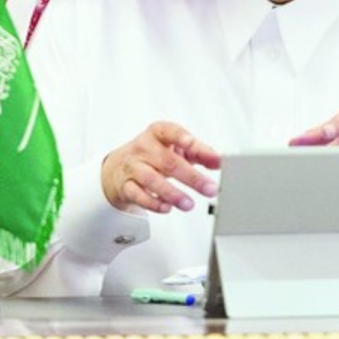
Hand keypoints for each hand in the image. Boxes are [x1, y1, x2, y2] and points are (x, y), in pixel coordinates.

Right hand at [101, 122, 220, 213]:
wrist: (120, 165)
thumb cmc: (154, 153)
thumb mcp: (175, 147)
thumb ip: (198, 152)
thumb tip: (218, 160)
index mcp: (157, 133)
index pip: (169, 131)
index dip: (181, 137)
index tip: (192, 143)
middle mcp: (144, 148)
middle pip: (167, 161)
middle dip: (191, 177)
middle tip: (209, 188)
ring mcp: (133, 167)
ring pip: (151, 179)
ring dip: (172, 193)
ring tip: (189, 204)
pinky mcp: (126, 186)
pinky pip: (138, 195)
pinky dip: (153, 203)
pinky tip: (167, 207)